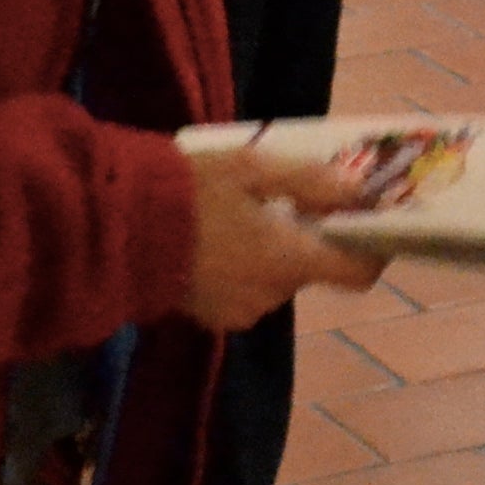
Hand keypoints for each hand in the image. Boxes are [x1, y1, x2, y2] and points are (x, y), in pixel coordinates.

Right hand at [183, 146, 386, 330]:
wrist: (111, 230)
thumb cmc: (186, 191)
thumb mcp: (251, 168)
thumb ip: (310, 181)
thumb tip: (358, 191)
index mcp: (287, 261)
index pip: (356, 272)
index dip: (373, 250)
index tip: (371, 223)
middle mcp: (270, 295)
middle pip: (310, 269)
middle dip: (306, 237)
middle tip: (289, 198)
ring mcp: (237, 311)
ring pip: (275, 278)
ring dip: (270, 251)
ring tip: (241, 212)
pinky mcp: (208, 316)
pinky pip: (243, 290)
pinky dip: (241, 267)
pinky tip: (214, 237)